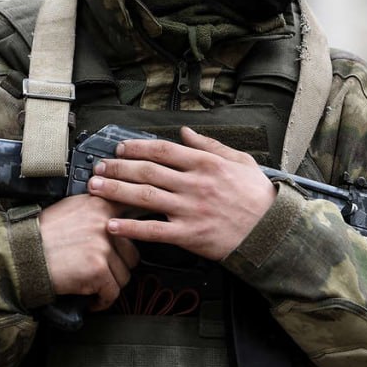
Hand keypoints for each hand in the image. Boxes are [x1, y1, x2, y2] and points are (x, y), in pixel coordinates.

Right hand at [38, 194, 140, 309]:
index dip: (143, 227)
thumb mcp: (73, 209)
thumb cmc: (41, 235)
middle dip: (118, 267)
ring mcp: (103, 246)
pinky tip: (91, 299)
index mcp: (101, 204)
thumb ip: (98, 210)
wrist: (19, 255)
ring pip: (124, 274)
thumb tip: (122, 217)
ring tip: (92, 286)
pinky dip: (102, 301)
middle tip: (101, 272)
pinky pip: (112, 292)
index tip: (148, 235)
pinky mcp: (98, 269)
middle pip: (133, 252)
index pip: (138, 211)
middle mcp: (106, 222)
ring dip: (109, 284)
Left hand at [87, 127, 277, 260]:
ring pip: (144, 197)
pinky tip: (112, 225)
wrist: (271, 230)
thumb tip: (186, 132)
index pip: (163, 150)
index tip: (120, 149)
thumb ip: (210, 145)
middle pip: (147, 171)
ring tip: (94, 189)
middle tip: (98, 168)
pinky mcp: (189, 234)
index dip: (137, 148)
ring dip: (115, 192)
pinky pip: (153, 230)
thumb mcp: (240, 161)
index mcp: (205, 164)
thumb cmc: (257, 197)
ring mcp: (190, 209)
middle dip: (117, 168)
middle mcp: (194, 184)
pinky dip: (130, 227)